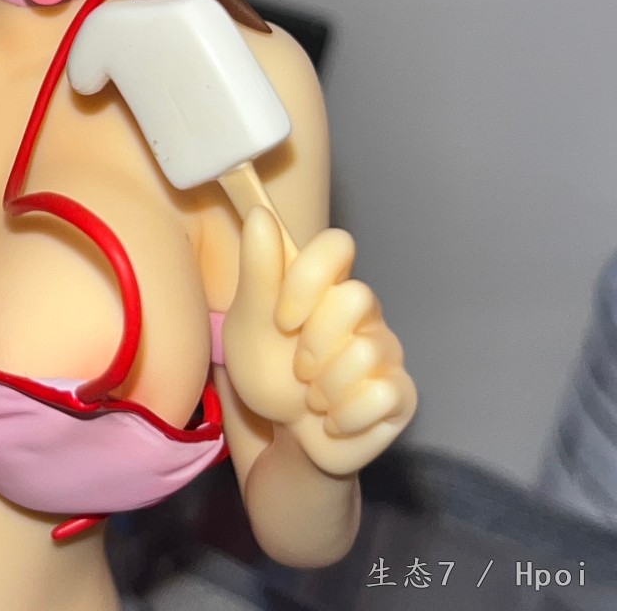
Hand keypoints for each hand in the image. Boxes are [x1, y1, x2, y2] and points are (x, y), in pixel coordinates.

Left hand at [223, 207, 415, 476]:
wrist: (285, 436)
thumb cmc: (267, 371)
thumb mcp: (248, 322)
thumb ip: (257, 270)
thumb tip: (259, 213)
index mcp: (325, 285)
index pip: (337, 244)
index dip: (310, 277)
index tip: (282, 316)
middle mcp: (363, 311)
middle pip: (357, 297)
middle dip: (315, 341)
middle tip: (297, 368)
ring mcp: (386, 351)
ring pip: (366, 353)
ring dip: (324, 387)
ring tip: (312, 397)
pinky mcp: (401, 394)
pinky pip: (382, 395)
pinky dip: (345, 415)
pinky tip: (333, 418)